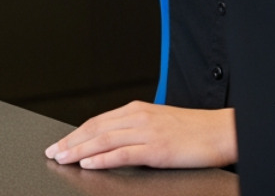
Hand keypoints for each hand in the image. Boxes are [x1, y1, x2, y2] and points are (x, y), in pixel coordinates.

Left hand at [45, 102, 236, 169]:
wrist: (222, 131)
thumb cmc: (194, 129)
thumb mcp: (159, 122)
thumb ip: (137, 128)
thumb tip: (115, 140)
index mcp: (137, 110)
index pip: (98, 121)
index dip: (76, 132)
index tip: (61, 142)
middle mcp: (138, 117)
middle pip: (95, 129)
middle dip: (70, 141)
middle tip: (53, 152)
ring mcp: (146, 133)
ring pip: (103, 140)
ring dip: (79, 150)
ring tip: (63, 158)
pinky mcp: (156, 149)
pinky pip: (123, 154)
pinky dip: (102, 159)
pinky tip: (88, 164)